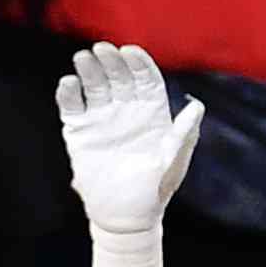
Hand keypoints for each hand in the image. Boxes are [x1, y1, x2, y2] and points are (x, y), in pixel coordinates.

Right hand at [54, 41, 199, 238]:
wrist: (125, 217)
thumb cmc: (155, 190)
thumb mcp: (173, 160)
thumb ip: (184, 133)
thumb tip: (197, 105)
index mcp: (152, 112)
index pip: (145, 78)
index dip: (138, 63)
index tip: (130, 52)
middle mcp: (126, 110)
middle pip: (118, 76)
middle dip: (111, 61)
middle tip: (102, 50)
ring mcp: (102, 119)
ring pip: (94, 86)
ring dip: (88, 70)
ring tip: (83, 59)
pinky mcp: (80, 132)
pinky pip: (72, 107)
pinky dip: (68, 94)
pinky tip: (68, 84)